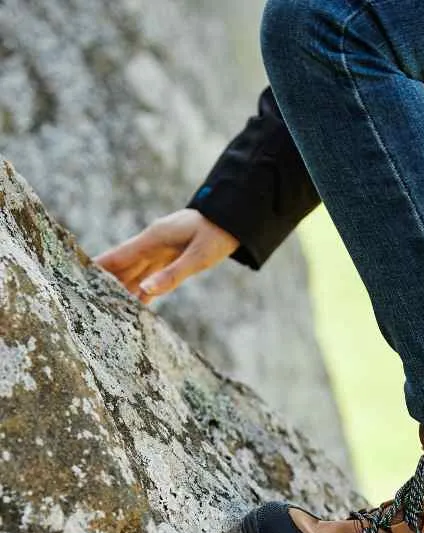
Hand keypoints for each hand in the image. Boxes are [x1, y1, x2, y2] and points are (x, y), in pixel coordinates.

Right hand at [94, 209, 238, 303]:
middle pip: (123, 266)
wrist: (235, 220)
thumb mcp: (198, 257)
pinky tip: (134, 304)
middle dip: (105, 282)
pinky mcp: (172, 258)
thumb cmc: (217, 235)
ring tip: (105, 308)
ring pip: (136, 272)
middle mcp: (153, 244)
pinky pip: (152, 276)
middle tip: (85, 301)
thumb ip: (172, 276)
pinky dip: (143, 289)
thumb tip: (146, 292)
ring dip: (122, 288)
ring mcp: (162, 251)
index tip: (75, 277)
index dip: (98, 267)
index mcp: (154, 239)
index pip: (118, 256)